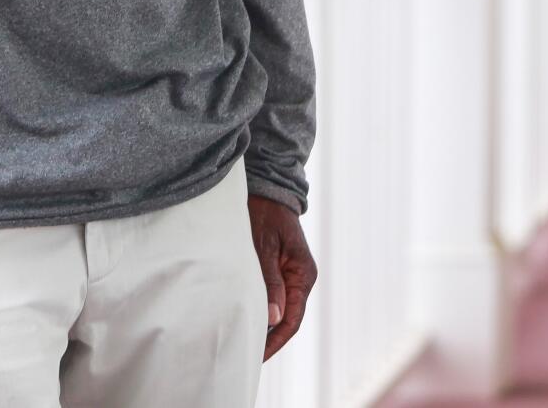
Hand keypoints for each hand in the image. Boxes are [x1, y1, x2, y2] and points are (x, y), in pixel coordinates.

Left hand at [247, 195, 316, 360]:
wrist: (268, 190)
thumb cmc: (265, 214)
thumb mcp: (264, 246)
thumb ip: (270, 282)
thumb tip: (273, 319)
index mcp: (303, 275)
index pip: (292, 319)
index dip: (275, 341)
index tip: (258, 356)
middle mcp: (301, 278)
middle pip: (287, 319)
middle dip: (270, 339)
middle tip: (247, 355)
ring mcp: (291, 274)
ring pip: (280, 309)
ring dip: (265, 325)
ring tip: (245, 342)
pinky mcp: (280, 270)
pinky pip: (274, 296)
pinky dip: (262, 309)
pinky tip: (247, 318)